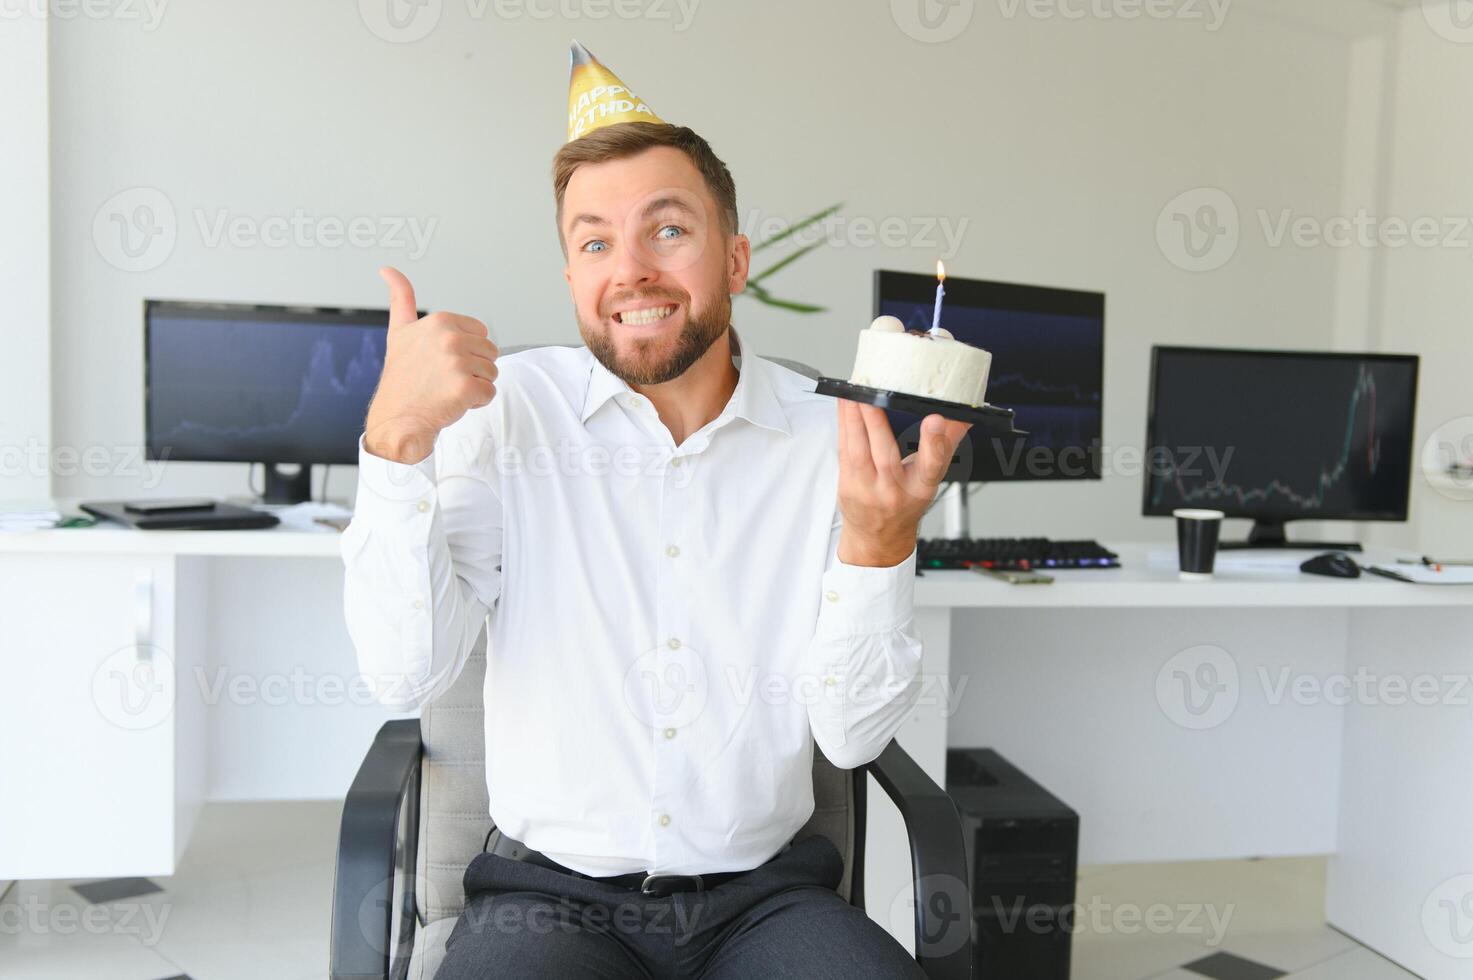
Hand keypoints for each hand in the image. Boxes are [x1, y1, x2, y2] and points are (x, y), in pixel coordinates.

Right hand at [363, 267, 499, 463]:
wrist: (397, 418)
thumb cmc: (402, 377)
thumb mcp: (399, 331)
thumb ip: (401, 298)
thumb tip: (388, 269)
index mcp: (441, 321)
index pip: (481, 334)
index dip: (466, 351)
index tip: (441, 361)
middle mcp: (449, 338)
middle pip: (490, 353)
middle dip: (473, 368)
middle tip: (444, 379)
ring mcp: (458, 362)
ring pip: (492, 373)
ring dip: (475, 385)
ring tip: (447, 390)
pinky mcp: (465, 387)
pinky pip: (489, 393)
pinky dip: (476, 402)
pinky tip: (453, 402)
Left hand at [835, 399, 971, 566]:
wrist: (878, 537)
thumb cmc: (905, 503)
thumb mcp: (931, 478)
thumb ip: (945, 444)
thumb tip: (963, 415)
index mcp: (922, 487)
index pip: (933, 464)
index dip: (935, 441)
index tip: (935, 419)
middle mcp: (895, 491)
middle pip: (886, 455)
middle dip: (877, 422)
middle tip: (872, 394)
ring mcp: (869, 491)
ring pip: (859, 451)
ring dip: (853, 420)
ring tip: (852, 393)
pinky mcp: (847, 486)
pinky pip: (844, 451)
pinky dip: (843, 426)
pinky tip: (844, 406)